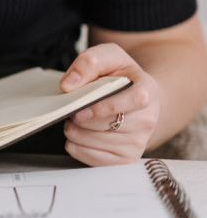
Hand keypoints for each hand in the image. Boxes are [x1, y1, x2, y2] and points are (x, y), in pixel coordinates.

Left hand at [60, 43, 160, 165]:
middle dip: (79, 116)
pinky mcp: (124, 160)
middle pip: (105, 126)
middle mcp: (147, 121)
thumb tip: (69, 85)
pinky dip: (74, 144)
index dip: (105, 107)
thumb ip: (89, 62)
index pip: (135, 101)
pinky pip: (85, 156)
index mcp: (147, 92)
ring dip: (74, 129)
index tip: (81, 109)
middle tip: (76, 107)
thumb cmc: (118, 77)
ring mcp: (137, 144)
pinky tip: (82, 132)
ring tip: (80, 118)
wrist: (133, 99)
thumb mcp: (108, 57)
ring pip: (90, 141)